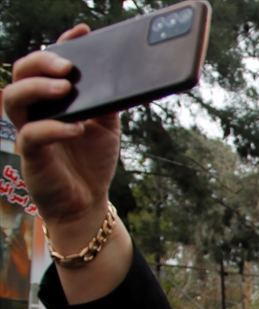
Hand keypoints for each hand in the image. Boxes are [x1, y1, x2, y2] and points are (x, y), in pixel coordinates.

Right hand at [3, 24, 131, 303]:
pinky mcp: (31, 157)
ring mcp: (28, 131)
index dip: (60, 45)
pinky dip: (53, 128)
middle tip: (69, 67)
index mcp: (51, 99)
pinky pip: (31, 136)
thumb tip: (124, 73)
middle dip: (42, 63)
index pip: (46, 64)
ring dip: (38, 88)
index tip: (82, 33)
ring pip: (12, 99)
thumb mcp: (106, 127)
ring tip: (66, 89)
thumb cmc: (92, 162)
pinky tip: (75, 128)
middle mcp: (34, 111)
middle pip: (20, 73)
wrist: (88, 203)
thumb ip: (108, 101)